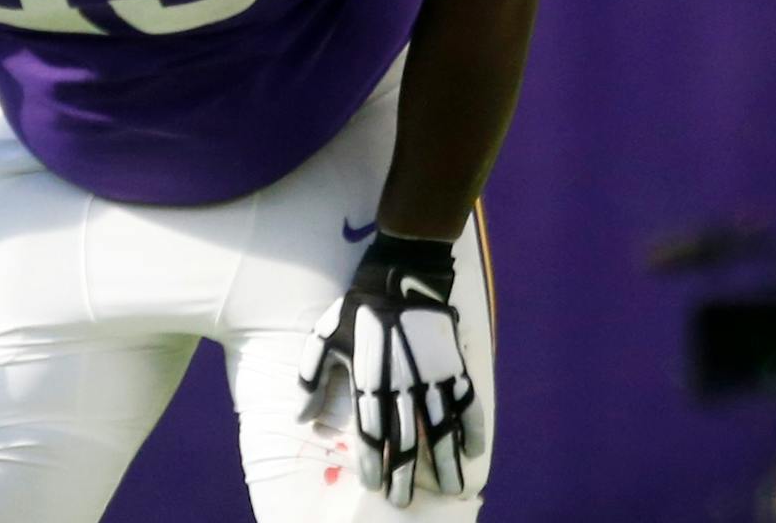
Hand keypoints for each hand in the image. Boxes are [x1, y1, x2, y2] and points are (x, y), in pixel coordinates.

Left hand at [297, 232, 484, 506]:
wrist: (401, 275)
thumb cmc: (359, 306)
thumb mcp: (324, 336)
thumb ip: (310, 378)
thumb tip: (301, 418)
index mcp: (369, 383)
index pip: (372, 435)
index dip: (374, 464)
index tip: (375, 486)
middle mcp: (402, 389)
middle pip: (406, 443)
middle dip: (404, 476)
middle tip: (404, 501)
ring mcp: (432, 379)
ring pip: (441, 432)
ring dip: (445, 464)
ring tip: (452, 489)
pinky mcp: (454, 366)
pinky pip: (468, 404)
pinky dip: (473, 429)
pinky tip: (473, 451)